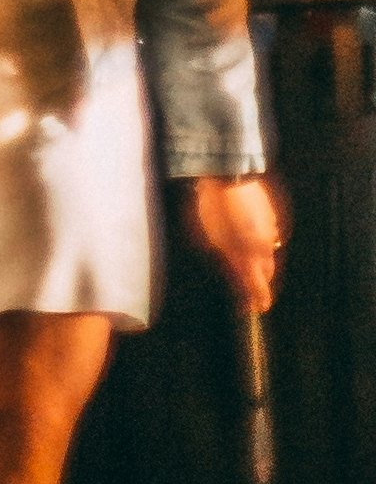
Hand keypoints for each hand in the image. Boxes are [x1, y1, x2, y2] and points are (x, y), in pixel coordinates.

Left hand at [188, 175, 284, 319]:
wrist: (228, 174)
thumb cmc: (213, 206)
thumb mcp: (211, 237)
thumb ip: (226, 259)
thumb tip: (236, 274)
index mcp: (249, 254)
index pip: (257, 286)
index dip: (257, 300)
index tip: (255, 309)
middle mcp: (264, 245)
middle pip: (267, 272)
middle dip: (261, 283)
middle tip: (254, 290)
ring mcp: (269, 229)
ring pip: (270, 253)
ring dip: (263, 262)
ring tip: (255, 267)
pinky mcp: (271, 214)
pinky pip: (269, 235)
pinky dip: (263, 241)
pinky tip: (255, 239)